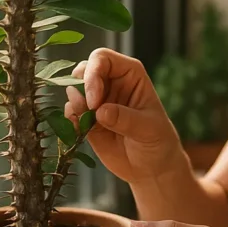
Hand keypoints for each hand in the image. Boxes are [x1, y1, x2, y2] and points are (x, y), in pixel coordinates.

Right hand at [64, 48, 183, 183]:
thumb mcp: (148, 129)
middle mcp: (111, 82)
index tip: (95, 101)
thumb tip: (101, 111)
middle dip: (80, 87)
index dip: (93, 73)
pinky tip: (80, 131)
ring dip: (74, 104)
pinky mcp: (87, 119)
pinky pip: (70, 111)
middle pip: (83, 69)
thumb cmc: (158, 141)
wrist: (151, 168)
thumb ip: (126, 119)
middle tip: (88, 109)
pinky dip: (70, 119)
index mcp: (130, 74)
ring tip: (85, 123)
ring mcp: (98, 100)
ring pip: (73, 90)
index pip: (103, 58)